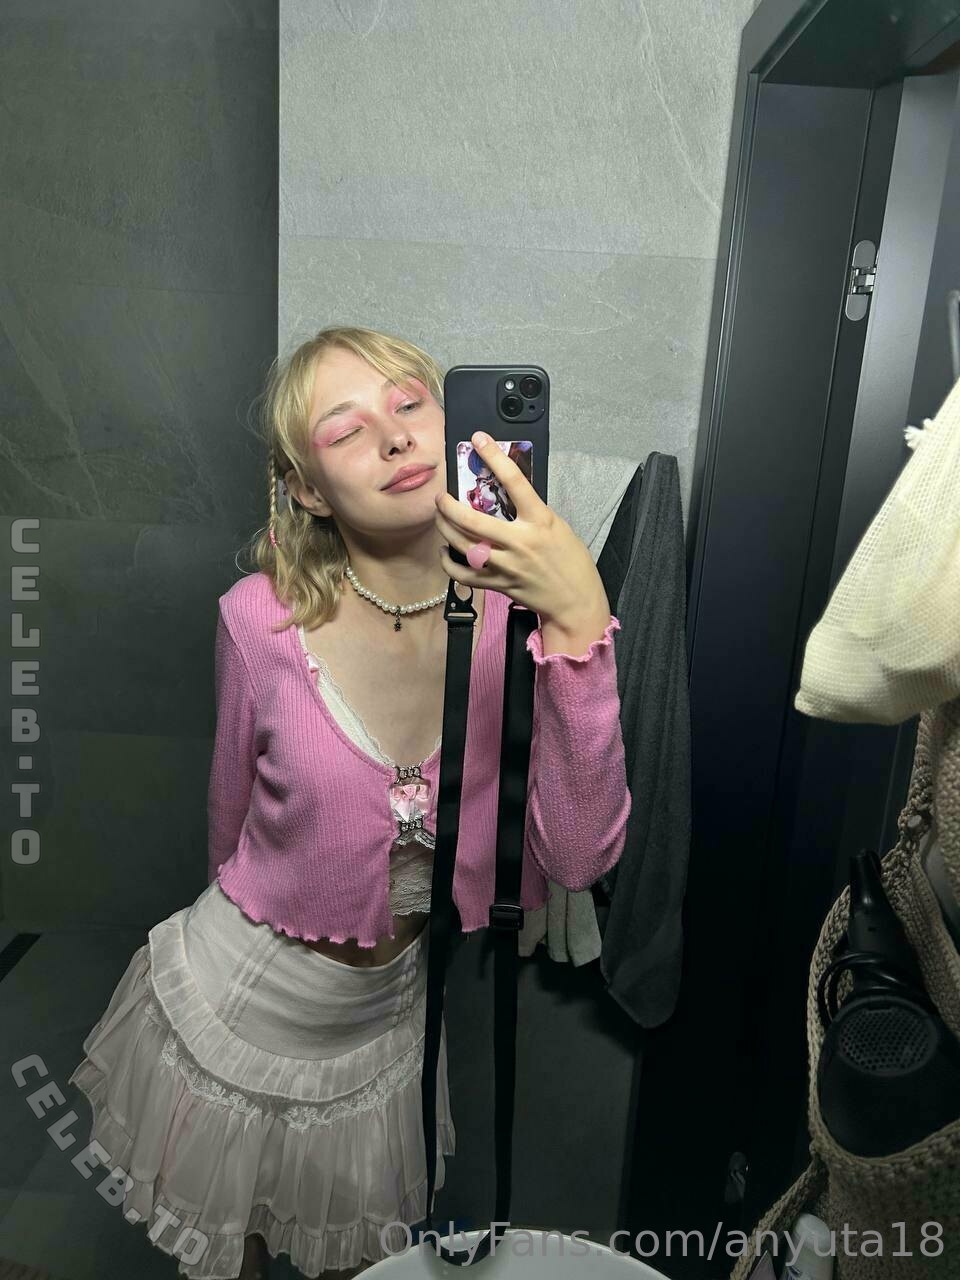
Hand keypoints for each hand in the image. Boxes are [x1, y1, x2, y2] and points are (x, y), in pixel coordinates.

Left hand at [434, 431, 608, 627]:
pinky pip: (464, 574)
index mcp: (540, 521)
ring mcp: (507, 565)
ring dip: (445, 528)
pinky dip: (450, 563)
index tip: (479, 440)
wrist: (576, 601)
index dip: (494, 457)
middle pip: (473, 519)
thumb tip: (505, 495)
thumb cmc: (571, 561)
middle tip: (441, 497)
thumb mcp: (557, 526)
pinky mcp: (499, 585)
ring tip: (440, 518)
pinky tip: (446, 551)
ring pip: (463, 545)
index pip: (514, 482)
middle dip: (449, 505)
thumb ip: (531, 512)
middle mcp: (520, 542)